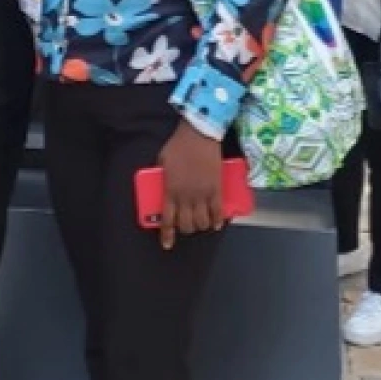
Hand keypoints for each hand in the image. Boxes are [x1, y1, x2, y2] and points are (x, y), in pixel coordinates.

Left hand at [157, 120, 223, 251]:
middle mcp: (186, 197)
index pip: (167, 221)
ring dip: (201, 226)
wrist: (199, 135)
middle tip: (186, 226)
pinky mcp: (216, 189)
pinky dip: (217, 221)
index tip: (167, 244)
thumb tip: (163, 187)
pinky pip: (218, 212)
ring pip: (202, 222)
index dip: (167, 235)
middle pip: (186, 225)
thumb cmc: (178, 146)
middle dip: (185, 229)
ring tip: (200, 224)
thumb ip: (162, 179)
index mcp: (170, 191)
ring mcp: (202, 194)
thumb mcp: (161, 162)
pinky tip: (216, 224)